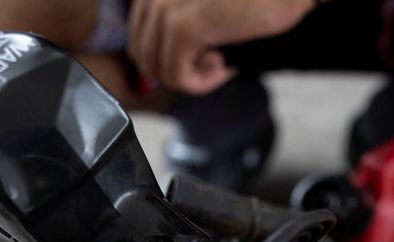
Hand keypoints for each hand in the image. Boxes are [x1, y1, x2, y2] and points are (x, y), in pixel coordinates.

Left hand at [129, 0, 313, 93]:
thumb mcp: (205, 13)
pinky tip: (223, 64)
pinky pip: (177, 78)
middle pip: (143, 57)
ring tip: (220, 61)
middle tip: (213, 62)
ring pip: (158, 70)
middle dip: (177, 71)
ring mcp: (164, 8)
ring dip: (192, 77)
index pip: (138, 40)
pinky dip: (201, 83)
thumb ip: (177, 32)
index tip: (202, 55)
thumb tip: (154, 72)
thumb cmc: (256, 2)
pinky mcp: (183, 28)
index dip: (166, 61)